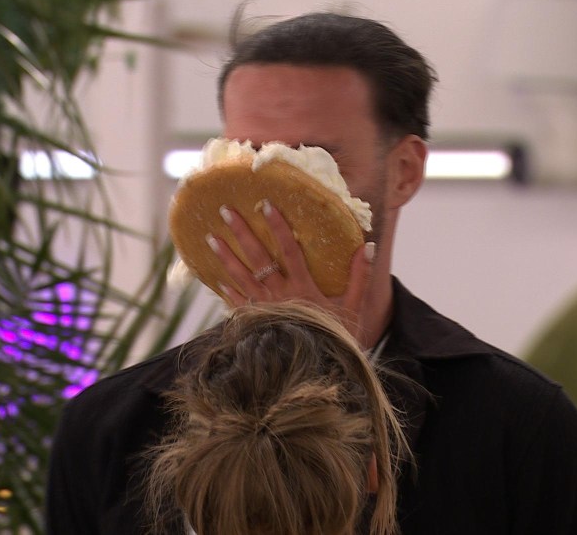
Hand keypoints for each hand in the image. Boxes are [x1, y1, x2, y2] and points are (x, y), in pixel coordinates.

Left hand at [206, 200, 375, 340]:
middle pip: (258, 258)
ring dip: (225, 257)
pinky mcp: (255, 324)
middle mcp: (280, 296)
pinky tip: (214, 277)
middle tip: (224, 210)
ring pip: (241, 278)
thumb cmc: (338, 337)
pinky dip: (225, 291)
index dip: (278, 227)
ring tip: (209, 238)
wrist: (318, 371)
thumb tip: (367, 245)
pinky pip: (236, 305)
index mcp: (303, 288)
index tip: (266, 204)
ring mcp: (264, 310)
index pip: (289, 250)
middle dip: (241, 233)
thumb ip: (360, 275)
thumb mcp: (353, 306)